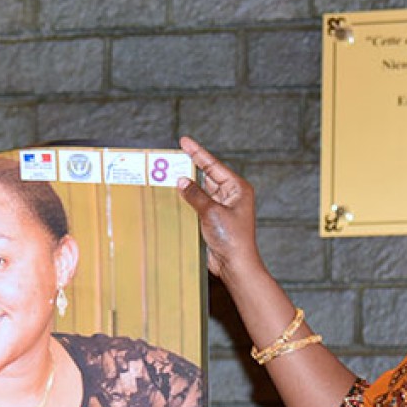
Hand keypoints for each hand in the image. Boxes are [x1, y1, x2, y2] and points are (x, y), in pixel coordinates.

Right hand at [177, 136, 260, 278]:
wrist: (234, 264)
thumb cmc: (232, 238)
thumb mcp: (211, 212)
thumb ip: (195, 195)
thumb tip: (181, 181)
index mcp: (237, 188)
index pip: (214, 166)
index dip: (198, 153)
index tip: (184, 141)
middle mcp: (231, 196)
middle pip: (207, 176)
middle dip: (191, 167)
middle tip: (172, 157)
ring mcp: (222, 208)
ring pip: (201, 191)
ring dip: (187, 185)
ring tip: (169, 174)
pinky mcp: (213, 220)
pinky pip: (197, 205)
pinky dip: (187, 200)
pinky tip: (174, 196)